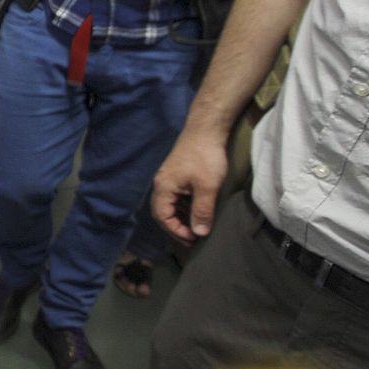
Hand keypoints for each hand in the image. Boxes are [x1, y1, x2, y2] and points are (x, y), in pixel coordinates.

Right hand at [151, 128, 229, 242]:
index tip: (193, 239)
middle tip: (193, 238)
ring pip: (168, 204)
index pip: (162, 217)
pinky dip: (182, 208)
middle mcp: (161, 184)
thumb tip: (199, 233)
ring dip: (179, 218)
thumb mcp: (207, 187)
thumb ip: (202, 211)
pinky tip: (195, 210)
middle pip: (161, 212)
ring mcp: (168, 178)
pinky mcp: (176, 174)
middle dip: (176, 227)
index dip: (176, 231)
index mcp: (163, 187)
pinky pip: (175, 197)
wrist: (206, 130)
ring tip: (195, 228)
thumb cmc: (205, 157)